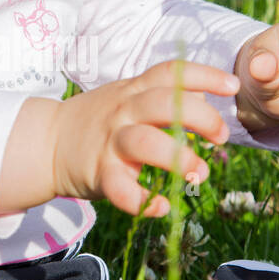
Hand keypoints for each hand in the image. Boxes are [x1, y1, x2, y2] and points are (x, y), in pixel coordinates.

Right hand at [52, 57, 239, 218]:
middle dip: (201, 118)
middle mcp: (123, 112)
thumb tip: (204, 97)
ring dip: (179, 159)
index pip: (171, 73)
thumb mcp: (127, 97)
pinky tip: (164, 206)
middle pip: (164, 104)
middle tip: (220, 138)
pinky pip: (123, 191)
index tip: (232, 86)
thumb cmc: (99, 121)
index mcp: (134, 91)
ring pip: (146, 144)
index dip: (204, 76)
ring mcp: (110, 143)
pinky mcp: (99, 175)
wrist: (47, 143)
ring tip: (198, 175)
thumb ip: (163, 96)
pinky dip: (146, 202)